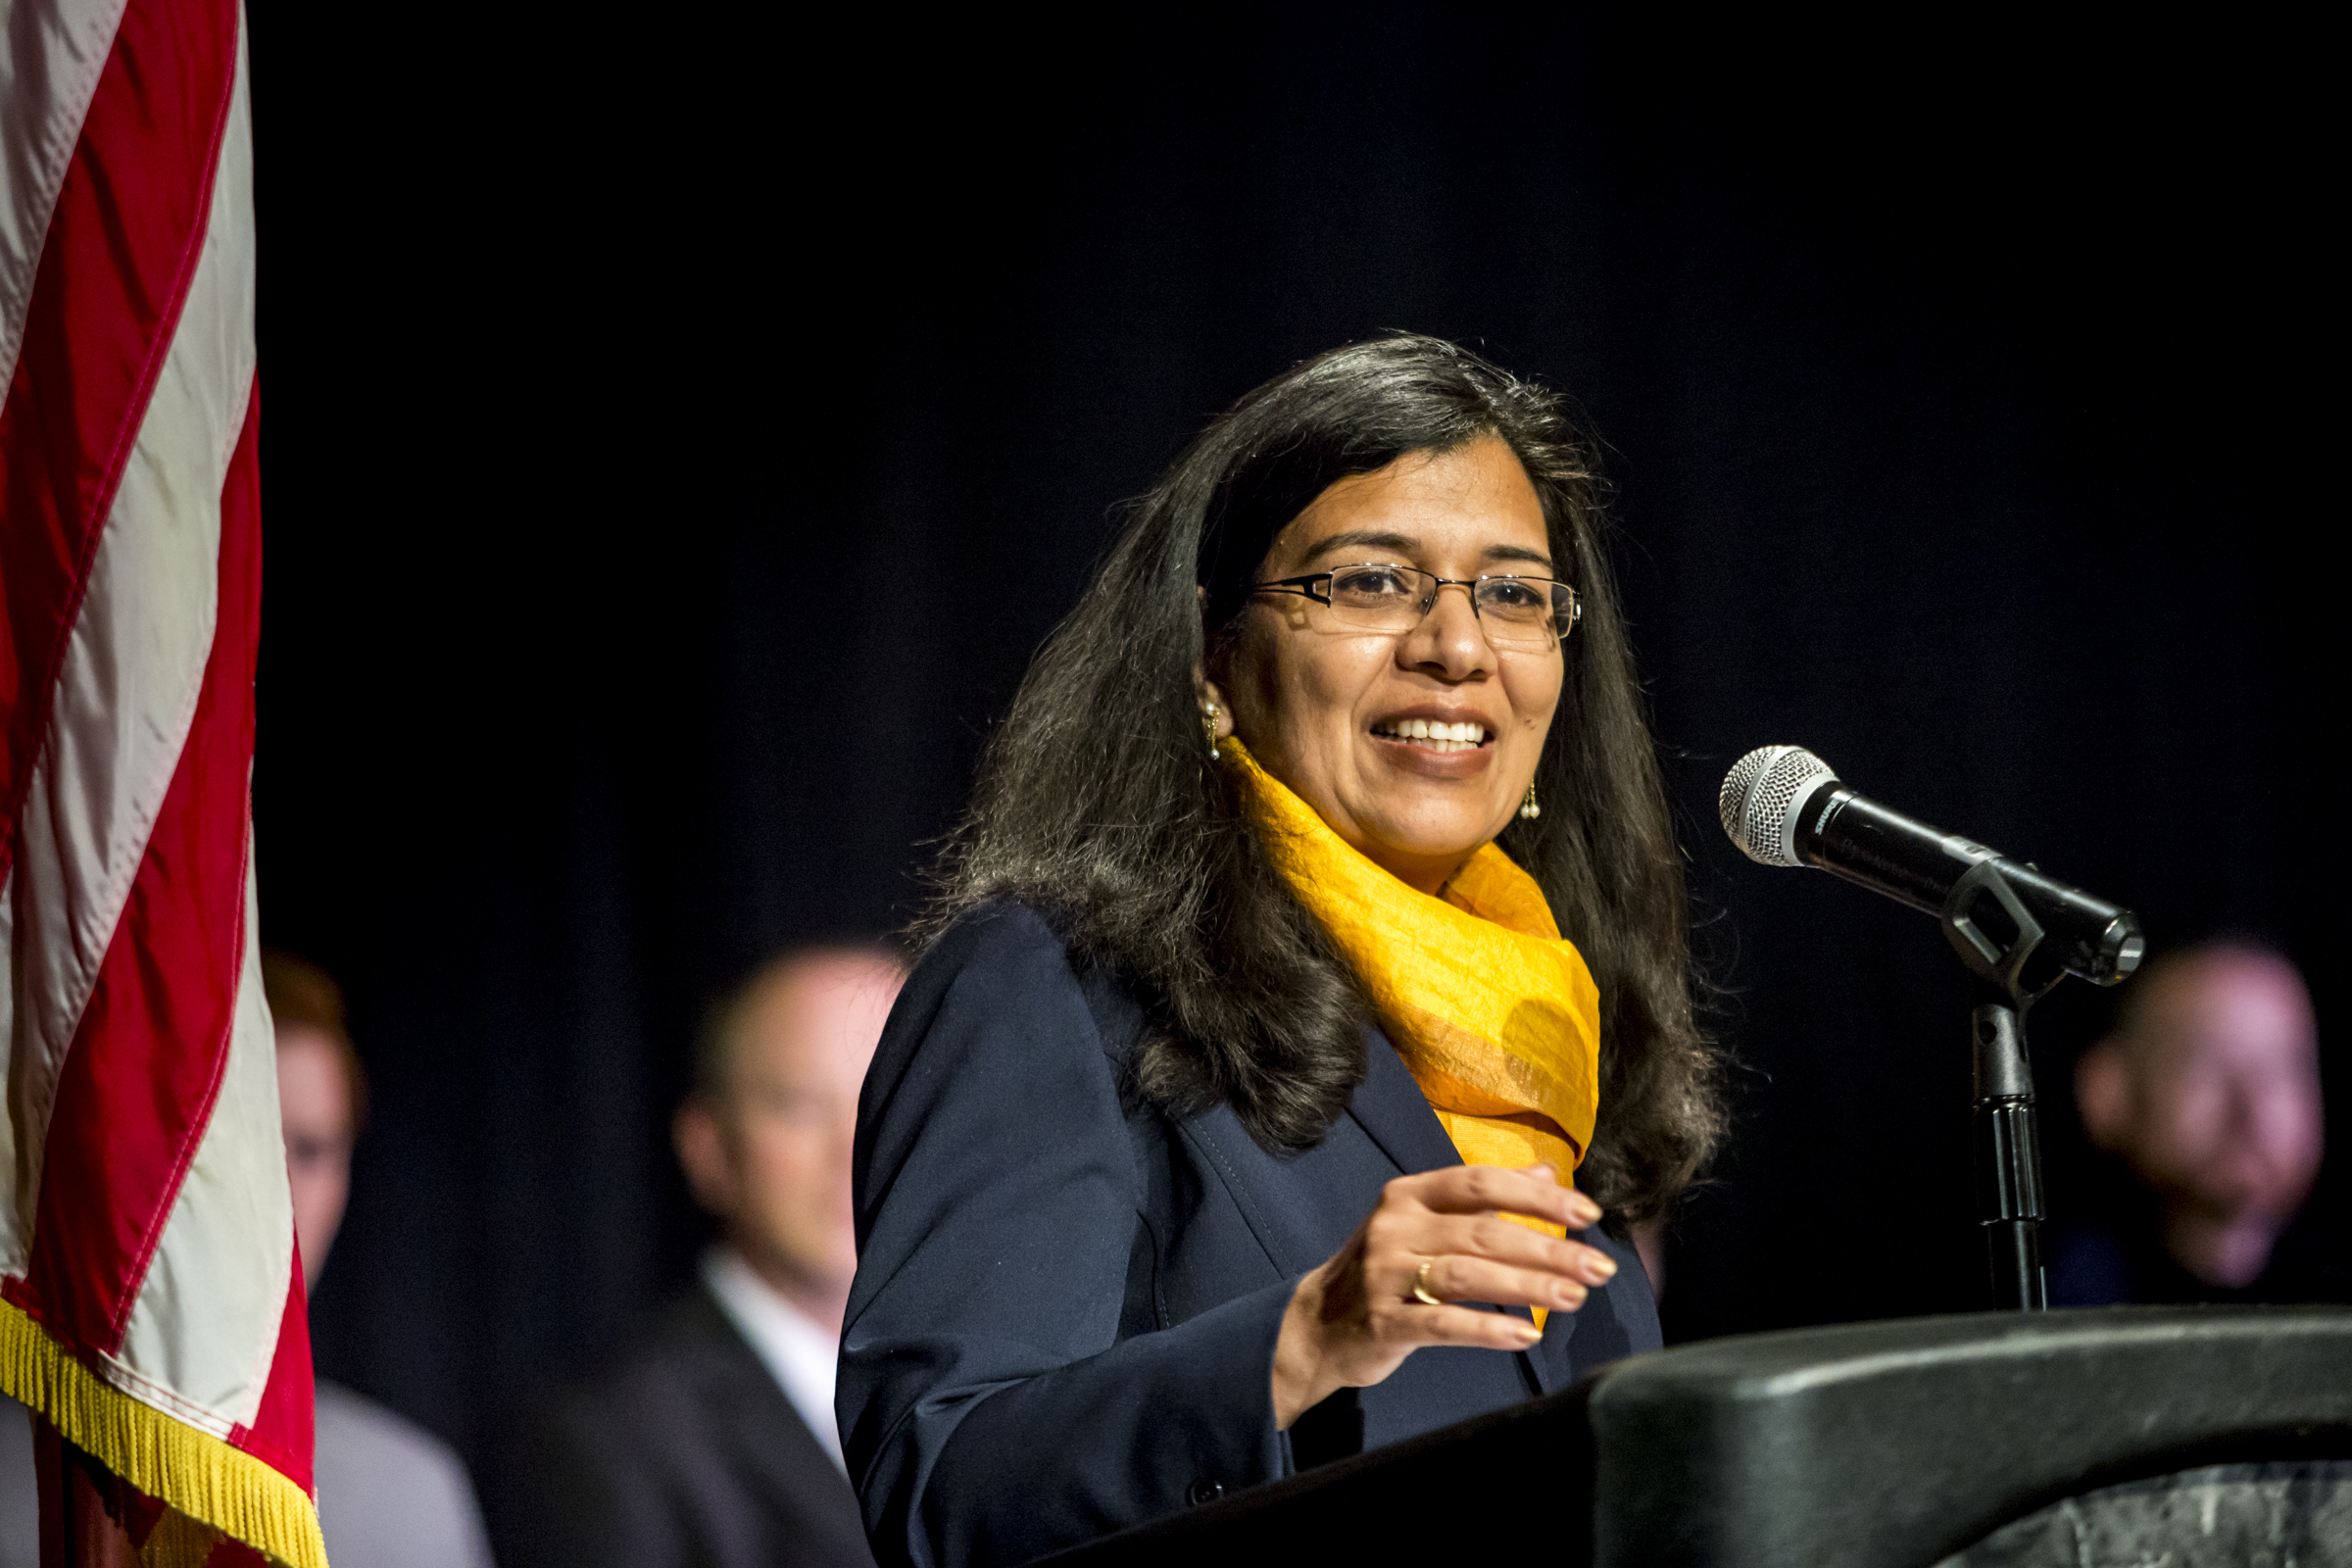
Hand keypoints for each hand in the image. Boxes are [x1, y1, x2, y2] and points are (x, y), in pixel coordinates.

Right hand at [1269, 1162, 1614, 1428]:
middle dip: (1548, 1248)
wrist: (1318, 1324)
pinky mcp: (1383, 1323)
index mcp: (1409, 1195)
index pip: (1479, 1183)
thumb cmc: (1388, 1268)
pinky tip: (1527, 1335)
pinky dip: (1488, 1329)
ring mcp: (1385, 1275)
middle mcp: (1395, 1227)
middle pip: (1482, 1231)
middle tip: (1599, 1268)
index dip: (1536, 1196)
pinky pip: (1442, 1325)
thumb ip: (1486, 1197)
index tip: (1588, 1214)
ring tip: (1575, 1297)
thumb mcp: (1428, 1222)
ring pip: (1466, 1275)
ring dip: (1528, 1286)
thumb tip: (1549, 1171)